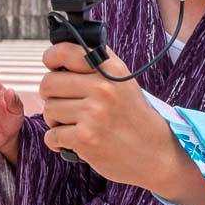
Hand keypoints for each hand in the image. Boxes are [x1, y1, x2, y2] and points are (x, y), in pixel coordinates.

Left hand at [39, 43, 183, 193]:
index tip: (51, 65)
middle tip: (65, 104)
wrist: (156, 153)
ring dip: (55, 120)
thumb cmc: (135, 118)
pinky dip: (57, 142)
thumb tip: (60, 55)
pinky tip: (74, 142)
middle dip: (51, 96)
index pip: (66, 51)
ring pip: (49, 109)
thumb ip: (98, 65)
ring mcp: (93, 114)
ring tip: (74, 125)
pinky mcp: (85, 138)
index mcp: (111, 70)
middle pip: (49, 83)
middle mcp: (102, 88)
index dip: (51, 57)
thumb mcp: (124, 82)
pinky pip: (51, 135)